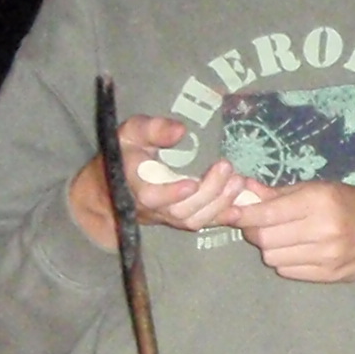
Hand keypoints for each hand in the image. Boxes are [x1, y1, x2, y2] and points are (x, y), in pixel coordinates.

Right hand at [64, 117, 262, 248]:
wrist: (112, 188)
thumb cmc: (125, 153)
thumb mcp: (131, 133)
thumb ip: (153, 129)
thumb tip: (180, 131)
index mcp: (134, 183)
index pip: (150, 196)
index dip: (171, 193)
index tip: (192, 183)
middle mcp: (151, 207)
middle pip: (180, 210)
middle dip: (208, 192)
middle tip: (227, 168)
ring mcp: (167, 216)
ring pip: (194, 220)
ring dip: (219, 204)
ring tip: (238, 181)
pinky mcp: (181, 219)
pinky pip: (203, 224)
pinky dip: (223, 215)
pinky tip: (241, 202)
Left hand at [236, 181, 354, 281]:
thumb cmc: (354, 205)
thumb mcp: (320, 189)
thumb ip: (280, 193)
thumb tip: (243, 189)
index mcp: (319, 202)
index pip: (267, 213)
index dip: (243, 214)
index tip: (231, 212)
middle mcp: (322, 229)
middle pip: (265, 238)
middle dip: (255, 231)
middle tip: (260, 224)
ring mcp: (325, 256)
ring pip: (272, 257)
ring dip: (270, 247)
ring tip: (282, 237)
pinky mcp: (327, 275)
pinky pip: (287, 270)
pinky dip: (284, 260)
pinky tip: (295, 250)